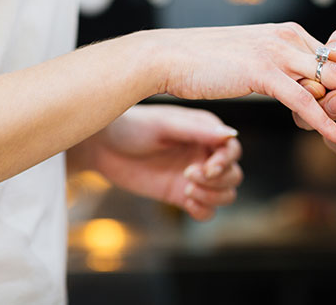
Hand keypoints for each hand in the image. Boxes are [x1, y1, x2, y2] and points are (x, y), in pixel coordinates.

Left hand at [68, 104, 242, 220]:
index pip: (232, 150)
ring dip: (212, 196)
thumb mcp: (165, 126)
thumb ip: (199, 131)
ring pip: (225, 194)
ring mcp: (194, 176)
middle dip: (217, 180)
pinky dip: (203, 210)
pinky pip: (206, 210)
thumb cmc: (132, 127)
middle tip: (188, 175)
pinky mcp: (180, 194)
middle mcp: (204, 153)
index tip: (207, 168)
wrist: (102, 146)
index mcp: (206, 131)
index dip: (226, 162)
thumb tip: (231, 134)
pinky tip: (186, 201)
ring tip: (186, 188)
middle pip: (233, 175)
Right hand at [155, 23, 335, 145]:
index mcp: (289, 34)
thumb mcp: (250, 59)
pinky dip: (325, 120)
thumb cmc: (205, 62)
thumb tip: (293, 87)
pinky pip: (303, 100)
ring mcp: (277, 52)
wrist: (168, 56)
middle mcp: (289, 38)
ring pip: (332, 82)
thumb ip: (277, 68)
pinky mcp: (262, 71)